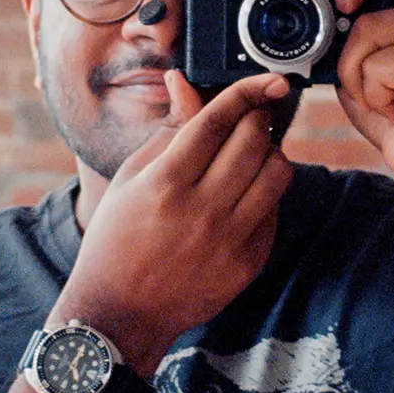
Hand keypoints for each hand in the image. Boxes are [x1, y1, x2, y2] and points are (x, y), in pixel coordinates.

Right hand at [64, 70, 292, 366]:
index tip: (268, 80)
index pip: (218, 120)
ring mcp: (229, 240)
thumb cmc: (117, 239)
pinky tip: (242, 195)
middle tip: (250, 117)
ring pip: (277, 173)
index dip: (247, 91)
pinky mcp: (249, 263)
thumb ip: (168, 130)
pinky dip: (264, 193)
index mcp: (166, 184)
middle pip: (253, 141)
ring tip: (250, 155)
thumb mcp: (130, 178)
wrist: (121, 312)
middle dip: (257, 118)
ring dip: (269, 153)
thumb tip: (185, 83)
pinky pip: (273, 210)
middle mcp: (202, 210)